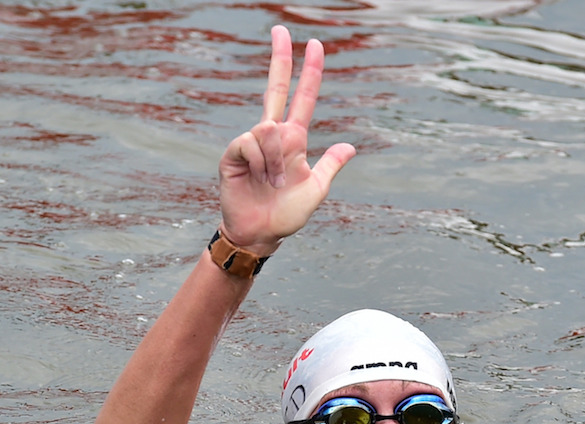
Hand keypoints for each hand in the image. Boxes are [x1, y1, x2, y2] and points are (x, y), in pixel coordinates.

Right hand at [217, 25, 355, 254]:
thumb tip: (350, 146)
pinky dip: (263, 162)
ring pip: (269, 128)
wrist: (260, 234)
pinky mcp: (234, 153)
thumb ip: (331, 165)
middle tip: (279, 29)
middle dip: (280, 58)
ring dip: (278, 160)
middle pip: (276, 88)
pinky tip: (260, 178)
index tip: (315, 45)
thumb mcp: (317, 189)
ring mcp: (252, 142)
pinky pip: (253, 142)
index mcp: (294, 140)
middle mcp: (272, 135)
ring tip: (275, 183)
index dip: (310, 73)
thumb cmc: (286, 214)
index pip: (303, 99)